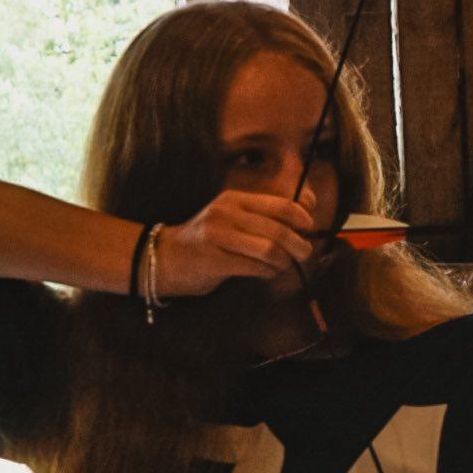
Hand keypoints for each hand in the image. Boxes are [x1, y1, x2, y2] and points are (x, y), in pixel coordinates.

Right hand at [156, 189, 318, 296]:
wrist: (164, 258)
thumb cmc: (205, 240)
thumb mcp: (230, 217)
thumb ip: (261, 216)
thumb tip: (305, 211)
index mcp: (234, 199)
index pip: (279, 204)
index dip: (301, 216)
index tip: (309, 227)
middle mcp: (226, 213)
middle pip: (278, 229)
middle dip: (298, 244)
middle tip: (304, 253)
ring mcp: (218, 236)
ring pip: (269, 249)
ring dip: (283, 261)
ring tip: (282, 265)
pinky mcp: (214, 260)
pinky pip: (254, 267)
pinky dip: (267, 272)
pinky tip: (265, 273)